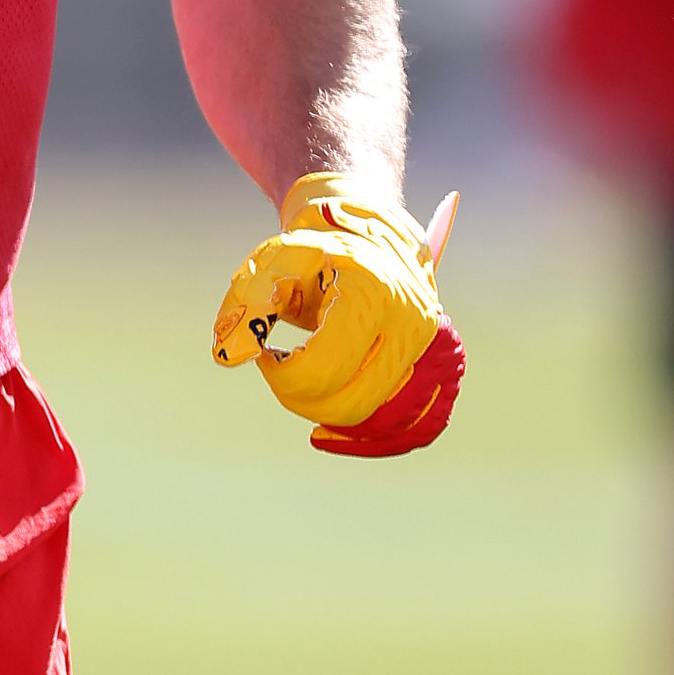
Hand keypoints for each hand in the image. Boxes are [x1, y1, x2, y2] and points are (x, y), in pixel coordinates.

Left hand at [214, 174, 463, 456]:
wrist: (369, 234)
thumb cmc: (315, 252)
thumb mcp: (272, 264)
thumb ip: (248, 306)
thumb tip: (227, 356)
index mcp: (373, 295)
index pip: (323, 370)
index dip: (281, 375)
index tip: (267, 354)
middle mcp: (414, 325)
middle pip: (354, 404)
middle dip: (306, 400)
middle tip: (285, 374)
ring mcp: (438, 349)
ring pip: (390, 424)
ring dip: (341, 424)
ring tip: (310, 402)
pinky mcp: (446, 368)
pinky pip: (419, 426)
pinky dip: (381, 440)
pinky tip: (340, 434)